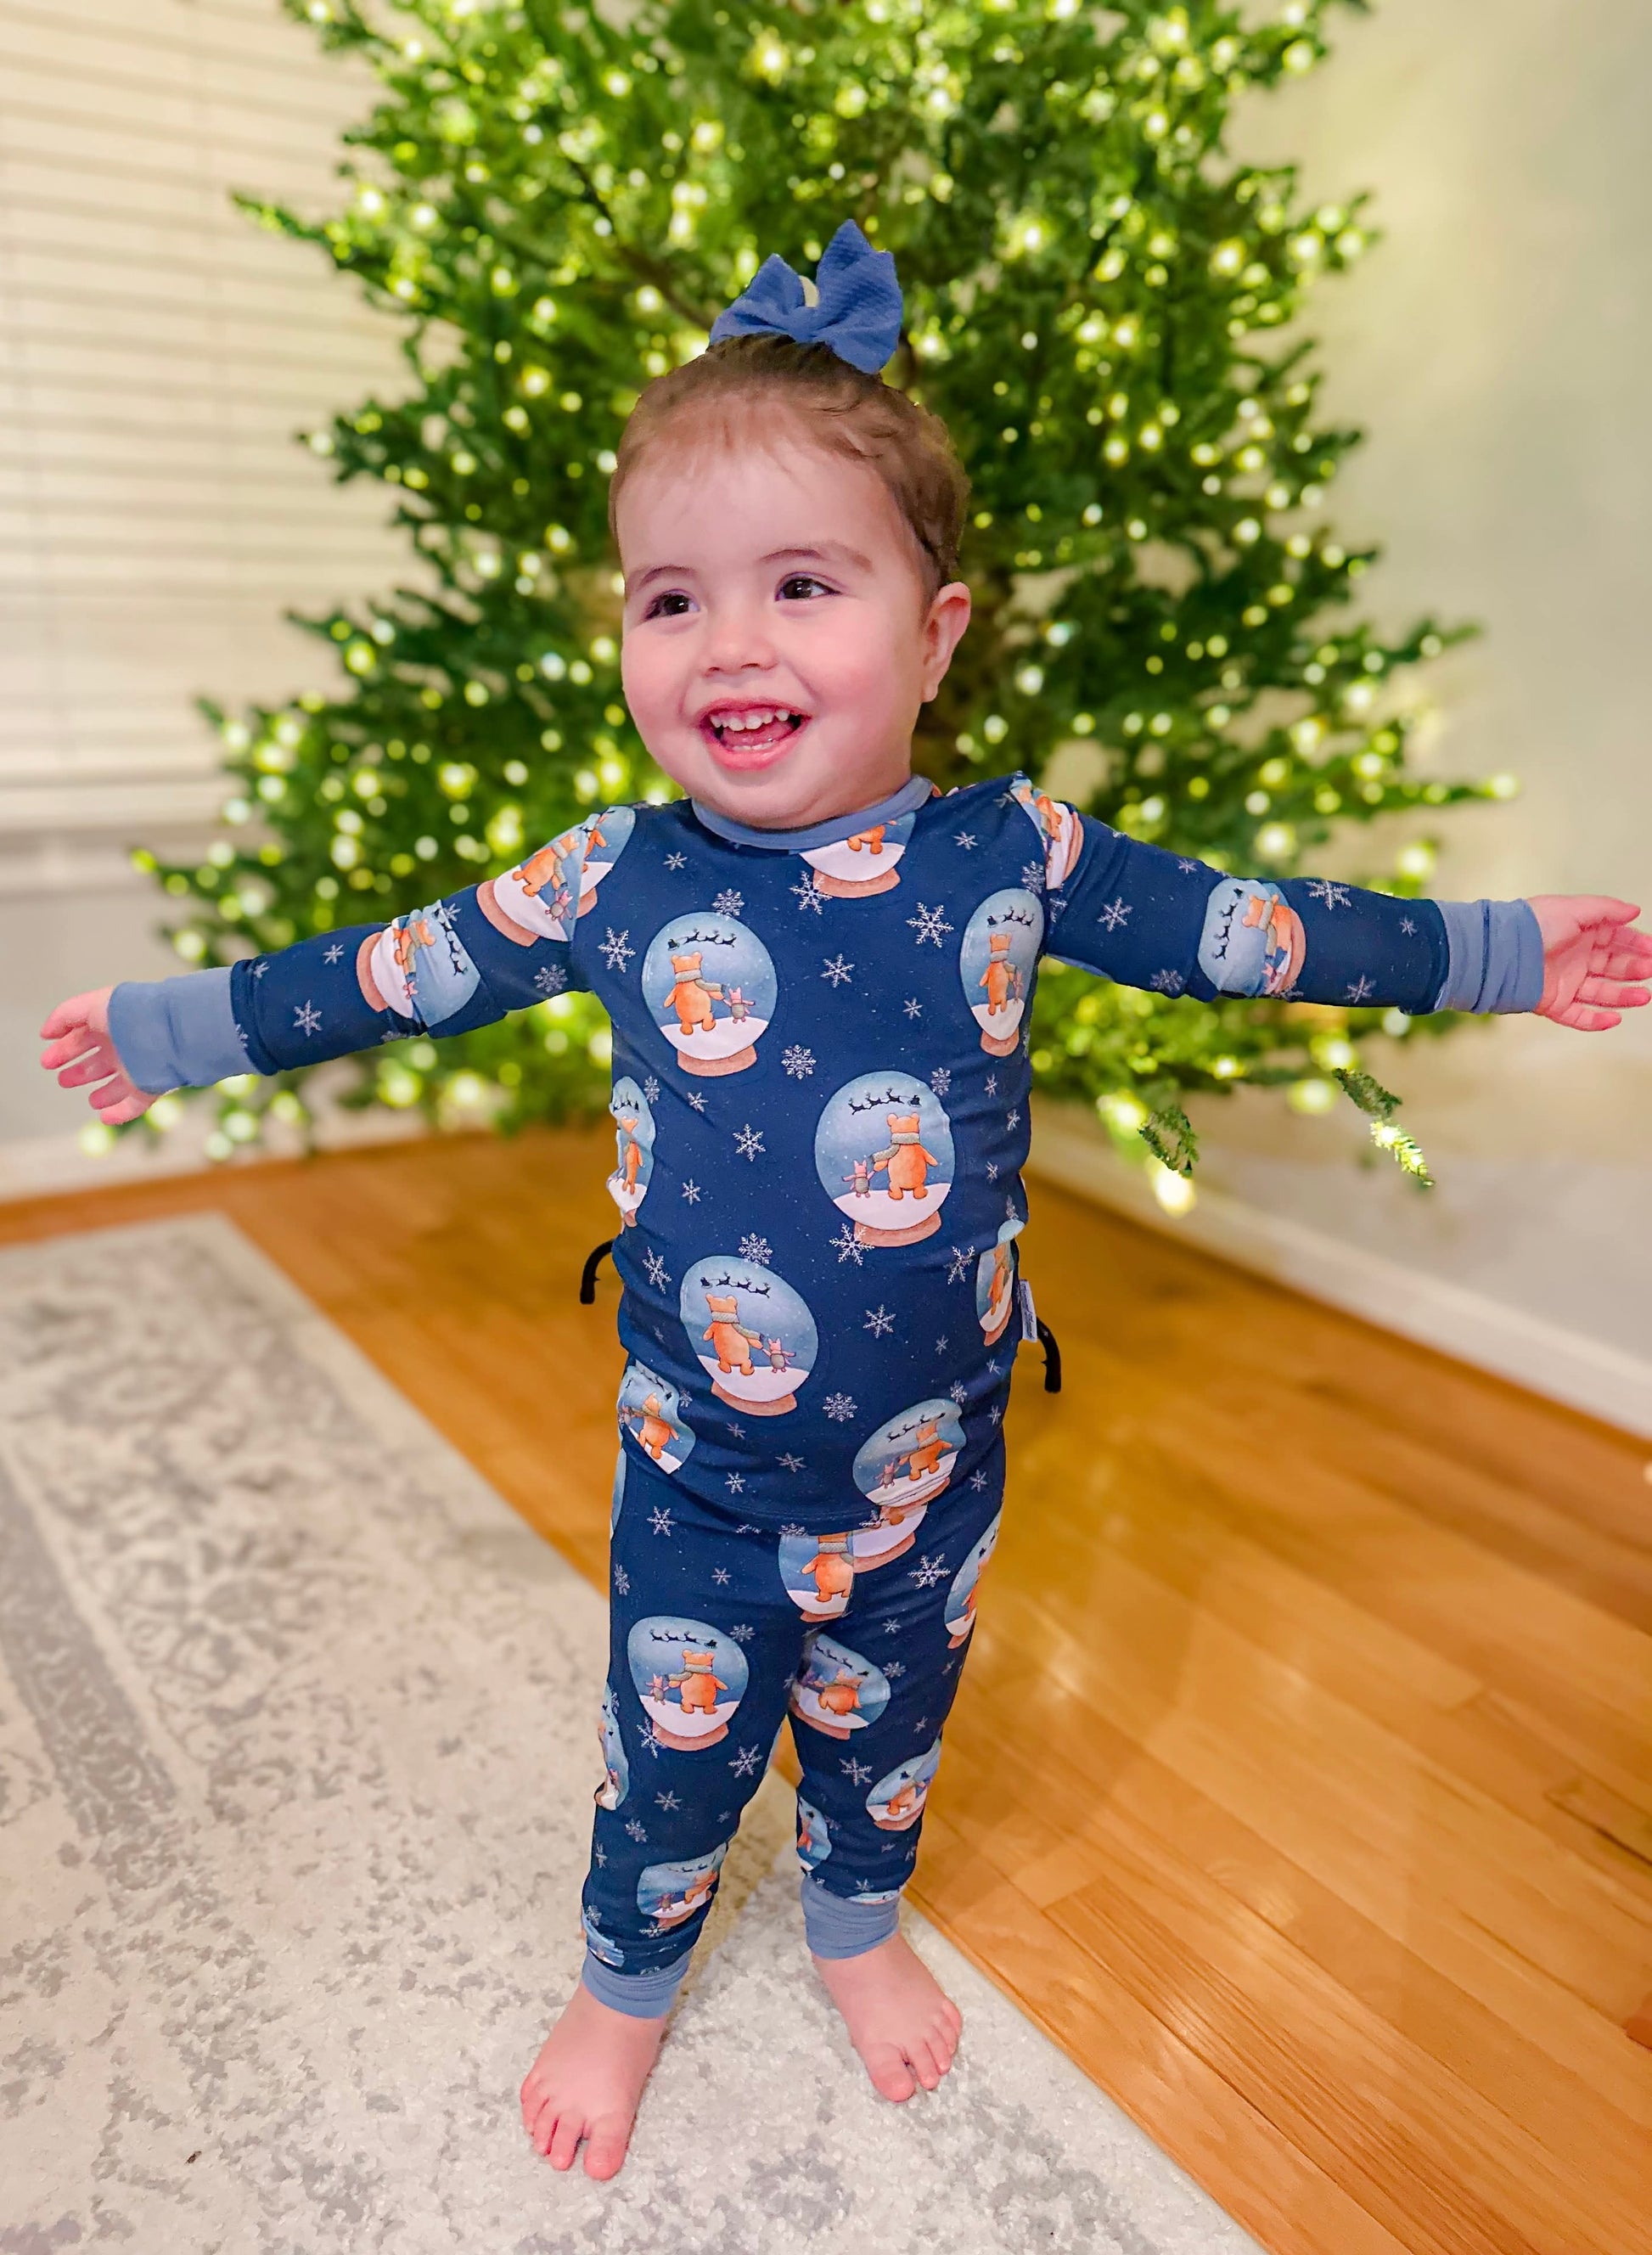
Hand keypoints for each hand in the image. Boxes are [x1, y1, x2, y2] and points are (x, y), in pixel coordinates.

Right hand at [39, 987, 157, 1124]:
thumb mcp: (90, 1007)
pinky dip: (120, 1113)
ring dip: (104, 1094)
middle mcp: (123, 1047)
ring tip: (92, 1100)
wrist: (163, 1032)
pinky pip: (134, 1105)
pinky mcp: (149, 1088)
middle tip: (63, 1080)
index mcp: (109, 1026)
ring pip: (118, 1085)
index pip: (83, 1039)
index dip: (64, 1049)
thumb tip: (46, 1033)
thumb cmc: (128, 1014)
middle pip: (99, 1063)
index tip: (48, 1061)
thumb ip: (64, 1016)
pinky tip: (105, 1117)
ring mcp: (138, 1069)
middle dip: (80, 1071)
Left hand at [1527, 896, 1651, 1030]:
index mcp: (1579, 934)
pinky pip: (1578, 1016)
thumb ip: (1606, 910)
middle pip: (1611, 967)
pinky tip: (1616, 1018)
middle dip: (1633, 969)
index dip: (1635, 944)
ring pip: (1600, 993)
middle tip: (1650, 970)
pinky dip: (1596, 1020)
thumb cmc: (1534, 926)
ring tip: (1644, 996)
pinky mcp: (1554, 1003)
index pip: (1614, 939)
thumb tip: (1634, 911)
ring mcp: (1565, 982)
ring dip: (1623, 996)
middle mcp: (1574, 958)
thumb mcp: (1573, 909)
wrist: (1501, 953)